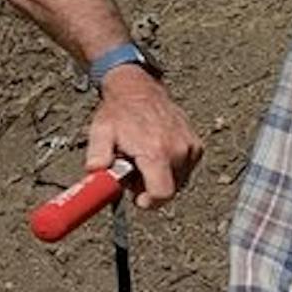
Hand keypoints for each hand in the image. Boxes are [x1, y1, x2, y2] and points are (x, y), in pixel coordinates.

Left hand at [86, 67, 202, 203]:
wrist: (137, 88)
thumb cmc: (119, 111)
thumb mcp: (100, 133)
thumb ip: (97, 156)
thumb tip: (95, 173)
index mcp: (155, 151)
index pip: (162, 194)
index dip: (149, 202)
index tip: (138, 198)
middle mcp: (178, 150)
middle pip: (169, 190)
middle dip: (149, 187)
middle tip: (133, 170)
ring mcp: (190, 147)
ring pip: (178, 181)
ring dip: (160, 177)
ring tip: (143, 157)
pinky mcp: (196, 145)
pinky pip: (185, 169)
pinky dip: (171, 167)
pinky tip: (156, 152)